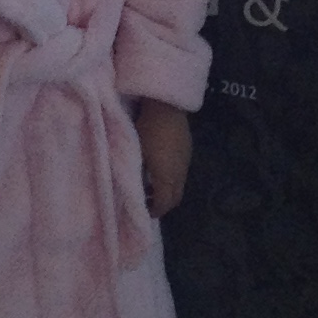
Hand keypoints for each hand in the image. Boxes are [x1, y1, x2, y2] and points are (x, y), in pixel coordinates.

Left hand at [131, 98, 192, 219]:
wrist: (166, 105)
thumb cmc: (146, 129)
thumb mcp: (134, 153)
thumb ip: (133, 174)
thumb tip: (130, 188)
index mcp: (167, 176)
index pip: (164, 203)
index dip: (155, 211)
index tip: (143, 212)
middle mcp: (180, 173)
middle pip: (176, 198)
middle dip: (163, 204)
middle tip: (147, 203)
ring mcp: (186, 161)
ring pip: (180, 186)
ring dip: (167, 191)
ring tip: (150, 187)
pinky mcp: (188, 150)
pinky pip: (181, 173)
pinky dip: (171, 179)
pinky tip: (159, 170)